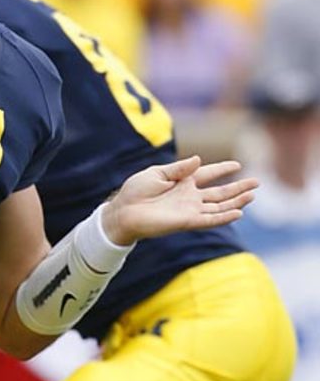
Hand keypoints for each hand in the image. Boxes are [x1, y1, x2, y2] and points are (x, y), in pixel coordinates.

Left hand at [102, 156, 256, 245]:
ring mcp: (190, 209)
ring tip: (252, 195)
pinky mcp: (187, 221)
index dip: (222, 169)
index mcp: (183, 182)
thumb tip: (199, 159)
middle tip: (256, 182)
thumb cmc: (135, 191)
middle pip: (219, 193)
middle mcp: (189, 197)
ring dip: (236, 202)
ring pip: (219, 207)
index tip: (236, 164)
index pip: (208, 174)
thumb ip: (180, 168)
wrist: (123, 211)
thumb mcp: (157, 173)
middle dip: (238, 188)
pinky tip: (238, 212)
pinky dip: (224, 217)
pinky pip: (210, 219)